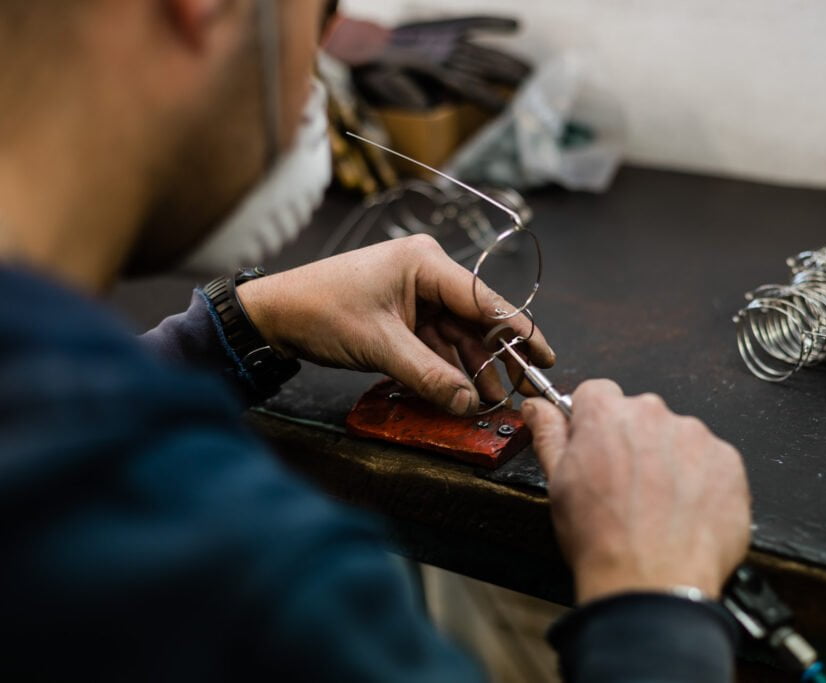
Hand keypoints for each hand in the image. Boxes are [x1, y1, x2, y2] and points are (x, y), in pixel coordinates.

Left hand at [237, 234, 553, 414]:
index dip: (519, 331)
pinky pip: (437, 343)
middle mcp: (426, 275)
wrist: (275, 315)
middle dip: (499, 356)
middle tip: (525, 388)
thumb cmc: (321, 311)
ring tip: (495, 401)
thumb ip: (428, 374)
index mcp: (425, 264)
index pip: (485, 300)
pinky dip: (448, 367)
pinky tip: (463, 391)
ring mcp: (415, 296)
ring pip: (458, 336)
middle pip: (477, 320)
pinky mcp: (404, 316)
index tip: (544, 356)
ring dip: (474, 368)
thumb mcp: (379, 345)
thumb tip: (468, 402)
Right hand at [522, 380, 750, 602]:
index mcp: (607, 414)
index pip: (598, 393)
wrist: (652, 583)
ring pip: (679, 439)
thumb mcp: (558, 484)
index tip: (597, 446)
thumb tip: (537, 407)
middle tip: (627, 488)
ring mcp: (696, 437)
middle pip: (642, 415)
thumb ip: (550, 435)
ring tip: (659, 507)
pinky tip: (685, 514)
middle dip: (635, 443)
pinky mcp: (729, 462)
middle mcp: (654, 414)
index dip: (594, 422)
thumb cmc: (602, 540)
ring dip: (671, 463)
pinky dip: (702, 483)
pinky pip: (713, 463)